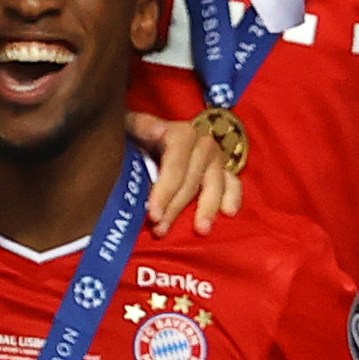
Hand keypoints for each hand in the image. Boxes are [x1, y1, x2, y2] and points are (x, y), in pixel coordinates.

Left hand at [129, 110, 244, 229]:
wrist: (139, 136)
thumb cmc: (130, 136)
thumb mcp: (126, 129)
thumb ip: (136, 132)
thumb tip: (150, 139)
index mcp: (175, 131)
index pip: (175, 160)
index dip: (165, 188)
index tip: (153, 214)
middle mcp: (198, 141)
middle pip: (191, 178)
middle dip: (176, 207)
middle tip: (160, 230)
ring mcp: (212, 155)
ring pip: (214, 183)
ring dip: (206, 207)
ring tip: (200, 230)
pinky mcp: (221, 169)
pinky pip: (232, 182)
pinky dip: (232, 196)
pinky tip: (228, 212)